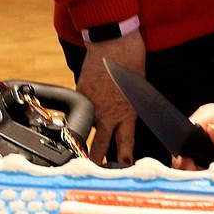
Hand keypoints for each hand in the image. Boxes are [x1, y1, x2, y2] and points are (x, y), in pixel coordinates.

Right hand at [77, 32, 144, 164]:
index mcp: (127, 113)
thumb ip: (128, 106)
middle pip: (100, 144)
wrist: (113, 44)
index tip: (121, 167)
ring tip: (76, 150)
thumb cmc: (131, 62)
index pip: (125, 142)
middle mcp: (108, 113)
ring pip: (85, 129)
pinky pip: (78, 107)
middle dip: (96, 159)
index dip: (123, 158)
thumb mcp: (137, 89)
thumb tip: (123, 115)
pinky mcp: (80, 93)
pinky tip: (77, 110)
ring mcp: (91, 105)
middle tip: (93, 169)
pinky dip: (79, 110)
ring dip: (82, 137)